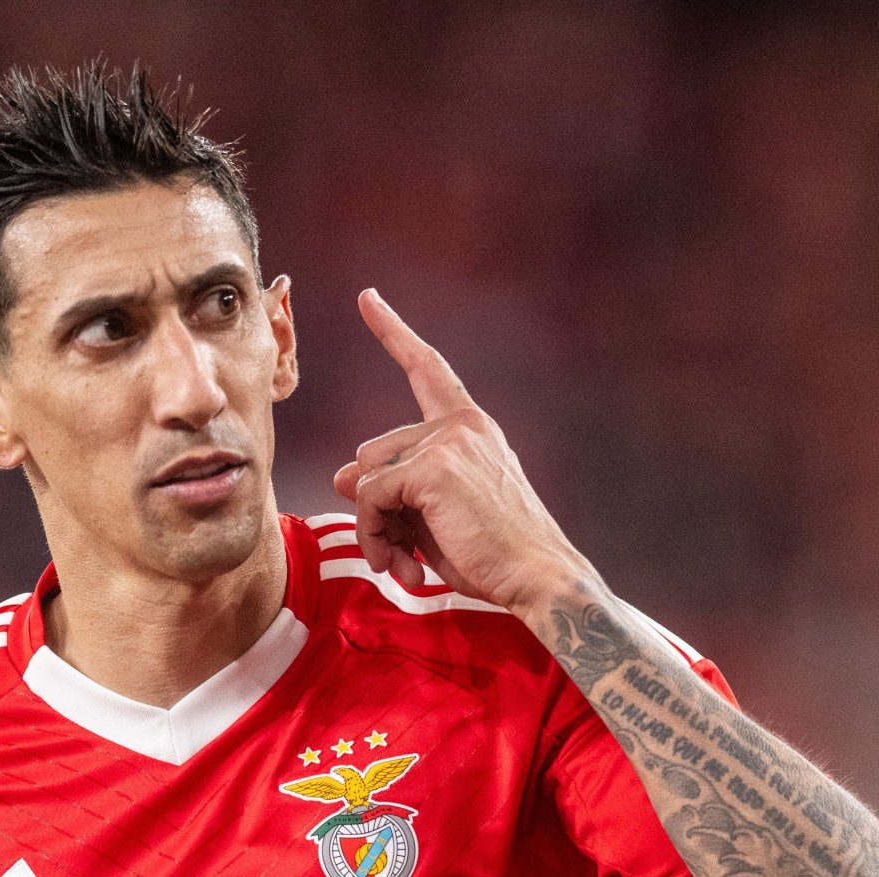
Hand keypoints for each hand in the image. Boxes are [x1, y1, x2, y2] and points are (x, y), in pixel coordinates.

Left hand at [333, 289, 591, 611]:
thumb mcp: (439, 514)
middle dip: (374, 505)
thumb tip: (341, 477)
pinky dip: (374, 534)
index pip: (427, 368)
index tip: (368, 298)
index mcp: (471, 427)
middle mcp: (460, 425)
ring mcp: (446, 441)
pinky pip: (370, 497)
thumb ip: (396, 489)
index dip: (393, 332)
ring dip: (372, 526)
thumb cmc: (496, 553)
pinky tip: (404, 566)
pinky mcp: (431, 468)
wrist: (537, 575)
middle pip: (373, 451)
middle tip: (397, 553)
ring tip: (401, 564)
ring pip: (367, 476)